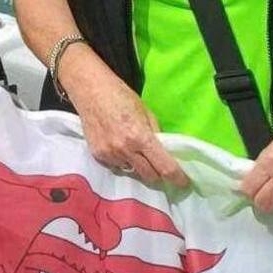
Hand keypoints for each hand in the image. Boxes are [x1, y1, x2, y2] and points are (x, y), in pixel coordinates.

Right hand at [67, 61, 188, 188]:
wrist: (89, 90)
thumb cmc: (120, 95)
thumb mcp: (145, 112)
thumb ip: (155, 134)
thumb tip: (165, 153)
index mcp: (141, 137)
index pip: (165, 167)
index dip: (177, 178)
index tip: (183, 182)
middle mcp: (125, 150)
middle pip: (150, 176)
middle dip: (158, 173)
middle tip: (159, 165)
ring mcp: (110, 154)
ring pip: (132, 172)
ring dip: (138, 166)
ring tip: (134, 150)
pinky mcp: (98, 155)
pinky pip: (117, 166)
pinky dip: (122, 161)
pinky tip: (119, 146)